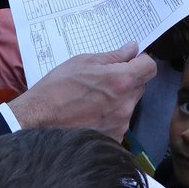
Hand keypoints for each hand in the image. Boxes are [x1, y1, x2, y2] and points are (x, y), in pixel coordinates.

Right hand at [8, 43, 155, 139]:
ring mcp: (121, 124)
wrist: (38, 121)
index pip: (150, 67)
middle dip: (128, 80)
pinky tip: (91, 115)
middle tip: (105, 80)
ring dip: (119, 99)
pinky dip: (111, 117)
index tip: (131, 61)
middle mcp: (126, 104)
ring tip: (93, 99)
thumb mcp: (82, 62)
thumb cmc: (57, 89)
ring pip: (130, 105)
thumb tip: (132, 49)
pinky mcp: (113, 138)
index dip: (142, 62)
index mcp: (121, 80)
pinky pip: (120, 122)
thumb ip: (113, 57)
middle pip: (140, 86)